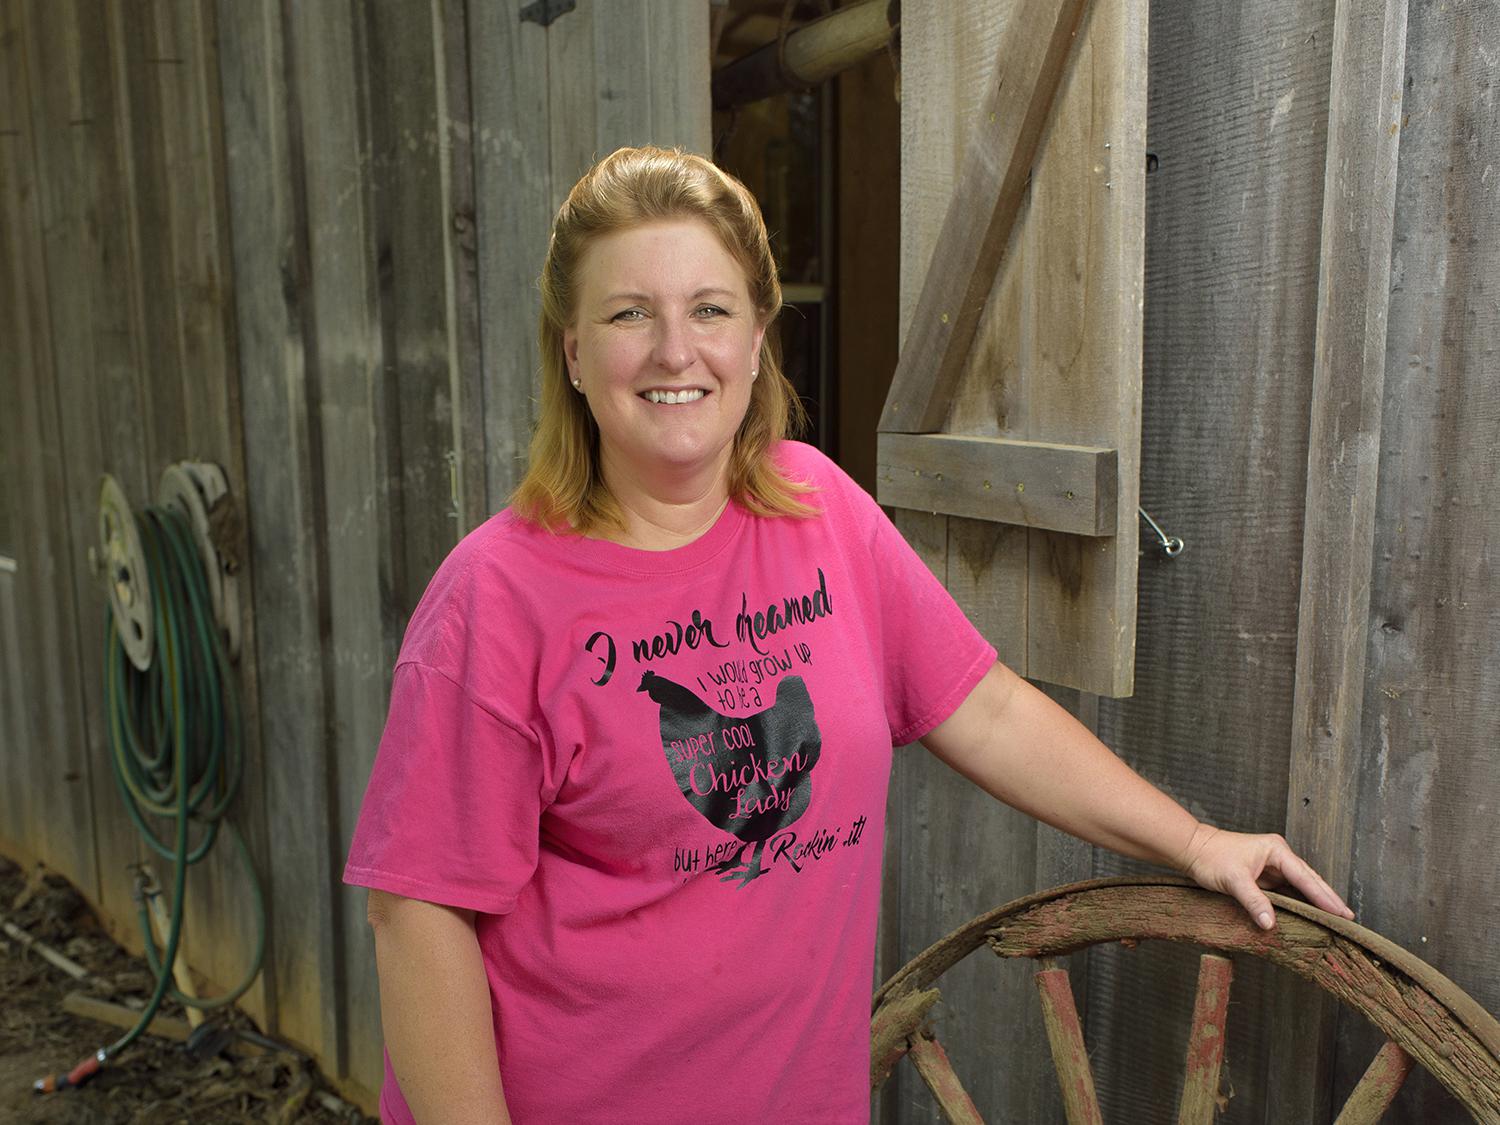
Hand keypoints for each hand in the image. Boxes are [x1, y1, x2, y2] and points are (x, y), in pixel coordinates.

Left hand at [1178, 824, 1354, 930]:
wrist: (1193, 849)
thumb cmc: (1212, 857)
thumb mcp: (1233, 880)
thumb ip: (1254, 901)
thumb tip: (1271, 924)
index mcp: (1276, 851)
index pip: (1306, 877)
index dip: (1324, 896)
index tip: (1342, 912)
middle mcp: (1278, 856)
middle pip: (1309, 880)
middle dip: (1328, 899)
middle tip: (1348, 918)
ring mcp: (1273, 866)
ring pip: (1300, 886)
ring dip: (1315, 902)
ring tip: (1334, 920)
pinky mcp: (1265, 876)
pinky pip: (1287, 891)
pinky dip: (1299, 902)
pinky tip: (1308, 916)